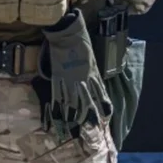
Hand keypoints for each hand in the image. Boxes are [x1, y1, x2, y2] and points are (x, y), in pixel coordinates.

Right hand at [39, 9, 112, 133]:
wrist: (68, 35)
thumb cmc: (82, 45)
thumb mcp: (93, 61)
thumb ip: (94, 74)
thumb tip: (95, 86)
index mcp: (94, 76)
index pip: (101, 96)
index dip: (103, 107)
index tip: (105, 117)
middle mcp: (83, 81)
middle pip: (86, 102)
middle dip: (87, 116)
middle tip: (88, 126)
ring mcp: (69, 80)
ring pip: (72, 102)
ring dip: (72, 115)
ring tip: (71, 126)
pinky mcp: (57, 77)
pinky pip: (57, 94)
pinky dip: (57, 106)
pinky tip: (56, 115)